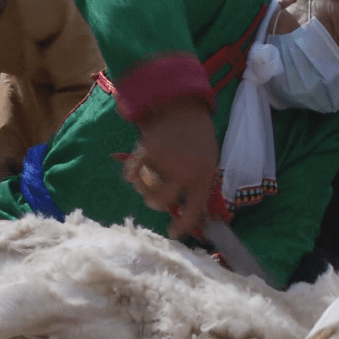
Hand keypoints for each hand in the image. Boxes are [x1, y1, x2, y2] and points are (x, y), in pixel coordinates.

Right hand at [126, 98, 218, 237]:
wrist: (184, 106)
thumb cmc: (198, 137)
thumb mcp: (207, 161)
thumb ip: (197, 184)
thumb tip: (184, 211)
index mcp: (204, 177)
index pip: (194, 211)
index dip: (183, 227)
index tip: (173, 233)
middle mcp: (185, 173)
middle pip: (161, 202)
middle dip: (155, 202)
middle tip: (154, 196)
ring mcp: (166, 162)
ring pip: (145, 188)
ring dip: (143, 186)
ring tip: (147, 176)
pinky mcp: (148, 151)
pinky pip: (132, 173)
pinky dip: (131, 172)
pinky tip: (133, 170)